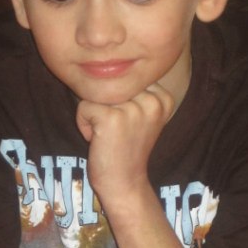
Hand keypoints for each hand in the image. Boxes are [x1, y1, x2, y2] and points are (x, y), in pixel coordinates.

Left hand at [76, 84, 174, 200]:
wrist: (125, 183)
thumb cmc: (126, 148)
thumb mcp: (140, 114)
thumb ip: (133, 90)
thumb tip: (106, 65)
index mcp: (163, 97)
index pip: (127, 78)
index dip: (119, 99)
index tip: (127, 123)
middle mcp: (152, 100)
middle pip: (112, 84)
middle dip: (106, 105)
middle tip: (116, 132)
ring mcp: (133, 109)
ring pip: (97, 93)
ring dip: (94, 114)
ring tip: (108, 135)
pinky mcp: (112, 118)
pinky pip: (84, 106)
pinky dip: (83, 123)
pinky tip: (98, 140)